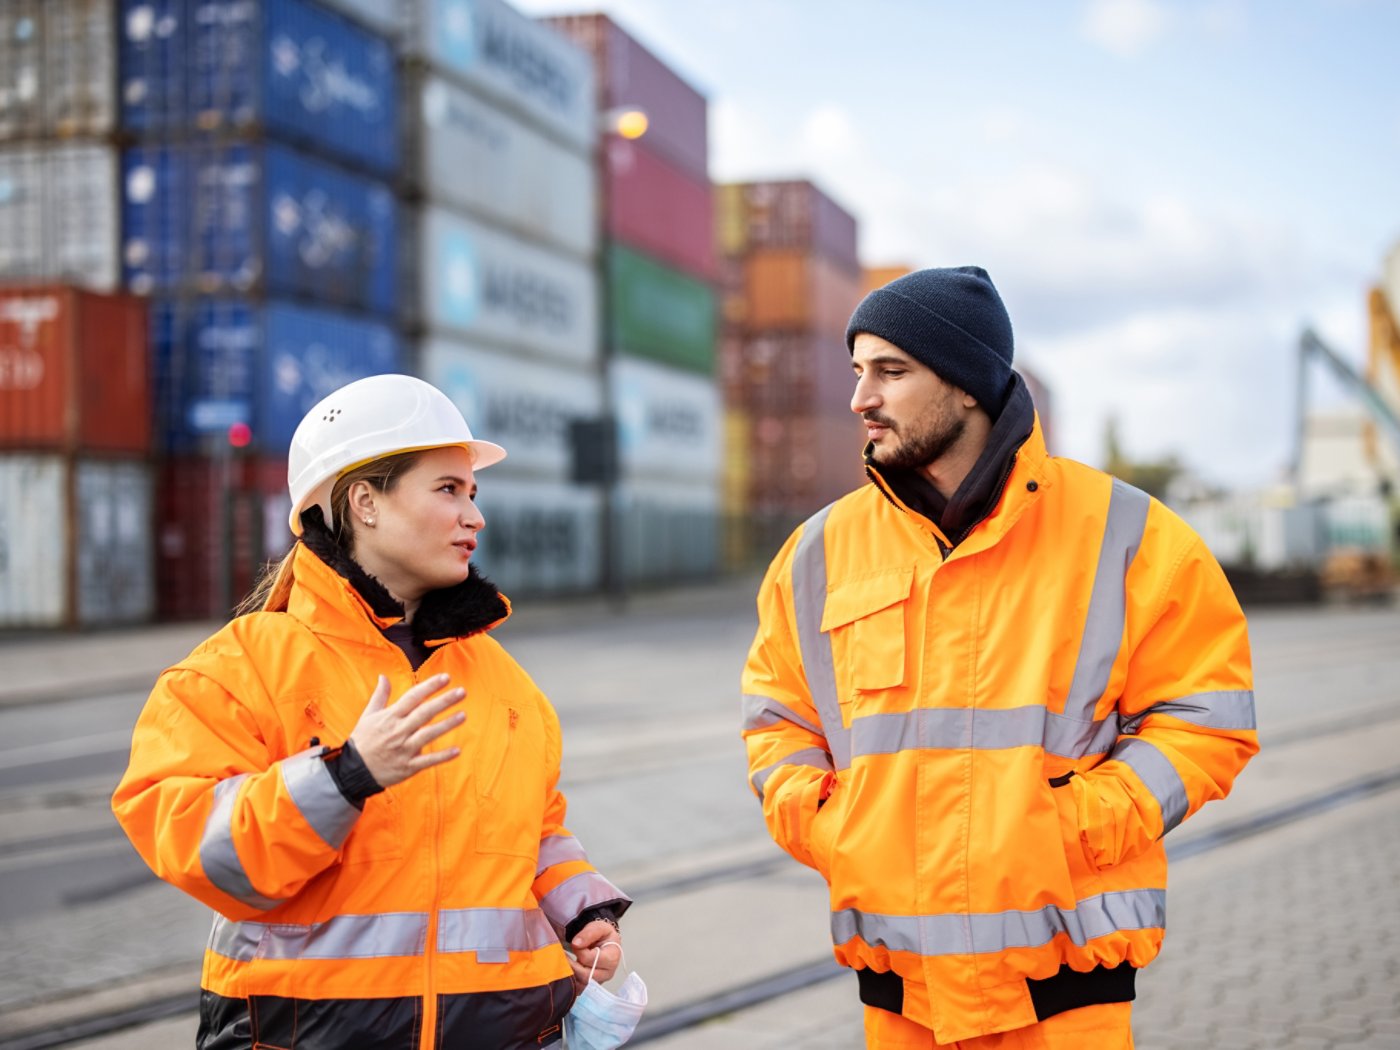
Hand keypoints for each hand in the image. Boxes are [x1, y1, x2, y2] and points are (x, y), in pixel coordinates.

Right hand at [349, 674, 465, 787]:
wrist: (354, 771)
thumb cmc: (363, 740)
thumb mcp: (368, 716)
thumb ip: (380, 696)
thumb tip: (383, 676)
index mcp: (390, 717)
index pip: (413, 697)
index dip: (430, 686)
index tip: (446, 677)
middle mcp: (398, 731)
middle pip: (424, 713)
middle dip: (444, 702)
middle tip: (462, 692)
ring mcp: (404, 749)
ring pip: (428, 735)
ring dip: (446, 725)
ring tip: (463, 715)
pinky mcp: (408, 766)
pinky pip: (427, 760)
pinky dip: (442, 756)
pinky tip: (457, 750)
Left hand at [568, 920, 621, 992]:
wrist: (603, 942)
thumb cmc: (603, 935)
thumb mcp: (599, 927)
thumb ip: (589, 933)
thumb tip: (576, 943)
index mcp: (612, 958)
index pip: (592, 959)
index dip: (580, 951)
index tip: (575, 943)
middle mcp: (607, 973)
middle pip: (586, 975)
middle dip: (572, 965)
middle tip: (563, 955)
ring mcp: (599, 981)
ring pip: (581, 985)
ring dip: (570, 974)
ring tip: (564, 962)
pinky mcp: (591, 986)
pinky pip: (579, 989)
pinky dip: (571, 982)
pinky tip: (566, 971)